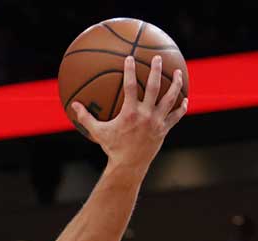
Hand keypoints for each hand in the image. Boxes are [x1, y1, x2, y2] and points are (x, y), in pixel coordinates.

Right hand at [71, 55, 187, 170]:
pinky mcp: (164, 130)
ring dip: (175, 85)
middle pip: (154, 88)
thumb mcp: (98, 132)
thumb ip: (86, 118)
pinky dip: (181, 107)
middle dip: (156, 71)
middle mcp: (146, 115)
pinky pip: (176, 116)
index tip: (130, 58)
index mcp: (130, 113)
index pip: (130, 87)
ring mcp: (157, 122)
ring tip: (178, 72)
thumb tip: (73, 105)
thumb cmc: (113, 148)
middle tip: (157, 58)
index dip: (130, 71)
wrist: (130, 166)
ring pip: (169, 99)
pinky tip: (185, 99)